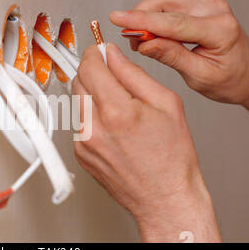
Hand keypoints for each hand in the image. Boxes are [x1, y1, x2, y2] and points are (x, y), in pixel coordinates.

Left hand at [73, 43, 220, 242]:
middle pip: (78, 81)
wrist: (164, 198)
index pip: (90, 66)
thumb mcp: (166, 104)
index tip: (100, 52)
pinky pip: (79, 123)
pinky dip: (92, 118)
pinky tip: (114, 129)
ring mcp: (83, 143)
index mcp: (117, 111)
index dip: (95, 53)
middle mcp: (93, 127)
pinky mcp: (79, 154)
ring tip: (119, 110)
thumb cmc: (171, 158)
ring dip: (93, 96)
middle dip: (93, 73)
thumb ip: (134, 74)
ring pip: (77, 102)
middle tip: (112, 77)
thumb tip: (113, 55)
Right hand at [110, 0, 248, 123]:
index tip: (117, 19)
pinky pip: (170, 4)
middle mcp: (214, 10)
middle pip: (165, 1)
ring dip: (146, 16)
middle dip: (140, 17)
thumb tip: (145, 45)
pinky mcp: (200, 7)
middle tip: (130, 40)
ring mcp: (207, 5)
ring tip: (140, 40)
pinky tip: (151, 33)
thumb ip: (172, 57)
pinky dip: (154, 16)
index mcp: (219, 29)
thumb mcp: (200, 76)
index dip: (141, 21)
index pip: (171, 22)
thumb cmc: (231, 80)